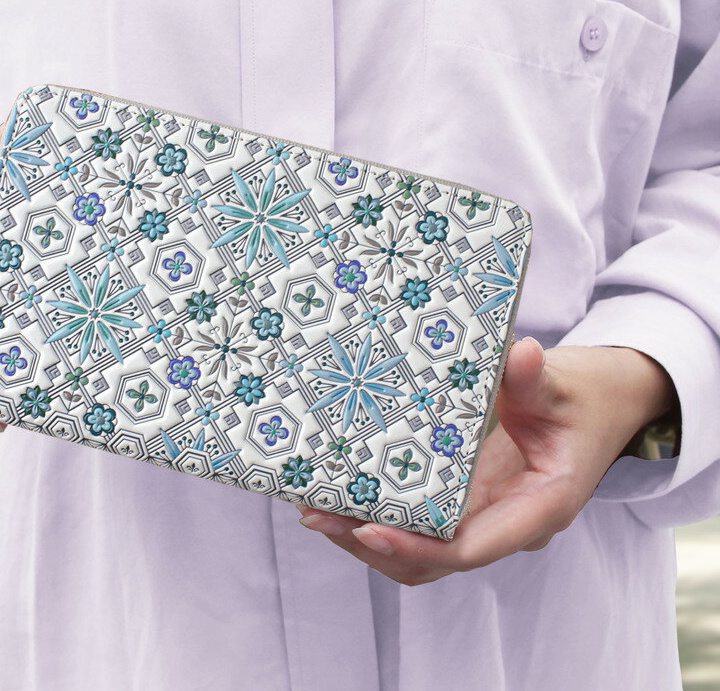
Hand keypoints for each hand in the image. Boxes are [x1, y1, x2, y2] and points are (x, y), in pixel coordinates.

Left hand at [296, 337, 677, 584]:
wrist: (601, 404)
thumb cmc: (583, 398)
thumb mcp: (563, 385)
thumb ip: (537, 379)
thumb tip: (521, 355)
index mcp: (538, 507)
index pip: (471, 548)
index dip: (417, 545)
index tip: (368, 529)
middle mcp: (507, 524)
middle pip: (432, 561)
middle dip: (373, 546)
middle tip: (318, 515)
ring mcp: (484, 517)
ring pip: (421, 553)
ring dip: (366, 539)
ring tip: (314, 509)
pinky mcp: (466, 503)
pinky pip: (421, 526)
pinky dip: (380, 519)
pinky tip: (340, 495)